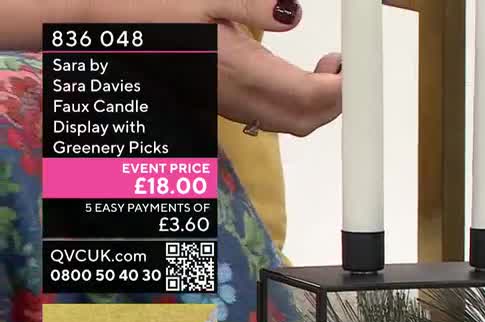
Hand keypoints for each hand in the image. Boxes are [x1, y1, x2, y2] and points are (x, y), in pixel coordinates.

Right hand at [3, 0, 341, 136]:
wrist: (108, 29)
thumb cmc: (151, 12)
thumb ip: (251, 7)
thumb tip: (291, 14)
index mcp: (239, 71)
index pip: (309, 96)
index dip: (342, 88)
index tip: (354, 68)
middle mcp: (239, 98)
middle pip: (308, 121)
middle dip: (337, 101)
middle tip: (345, 67)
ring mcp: (232, 106)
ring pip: (293, 125)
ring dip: (320, 106)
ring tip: (327, 68)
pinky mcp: (227, 105)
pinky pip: (274, 119)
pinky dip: (299, 107)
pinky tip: (298, 76)